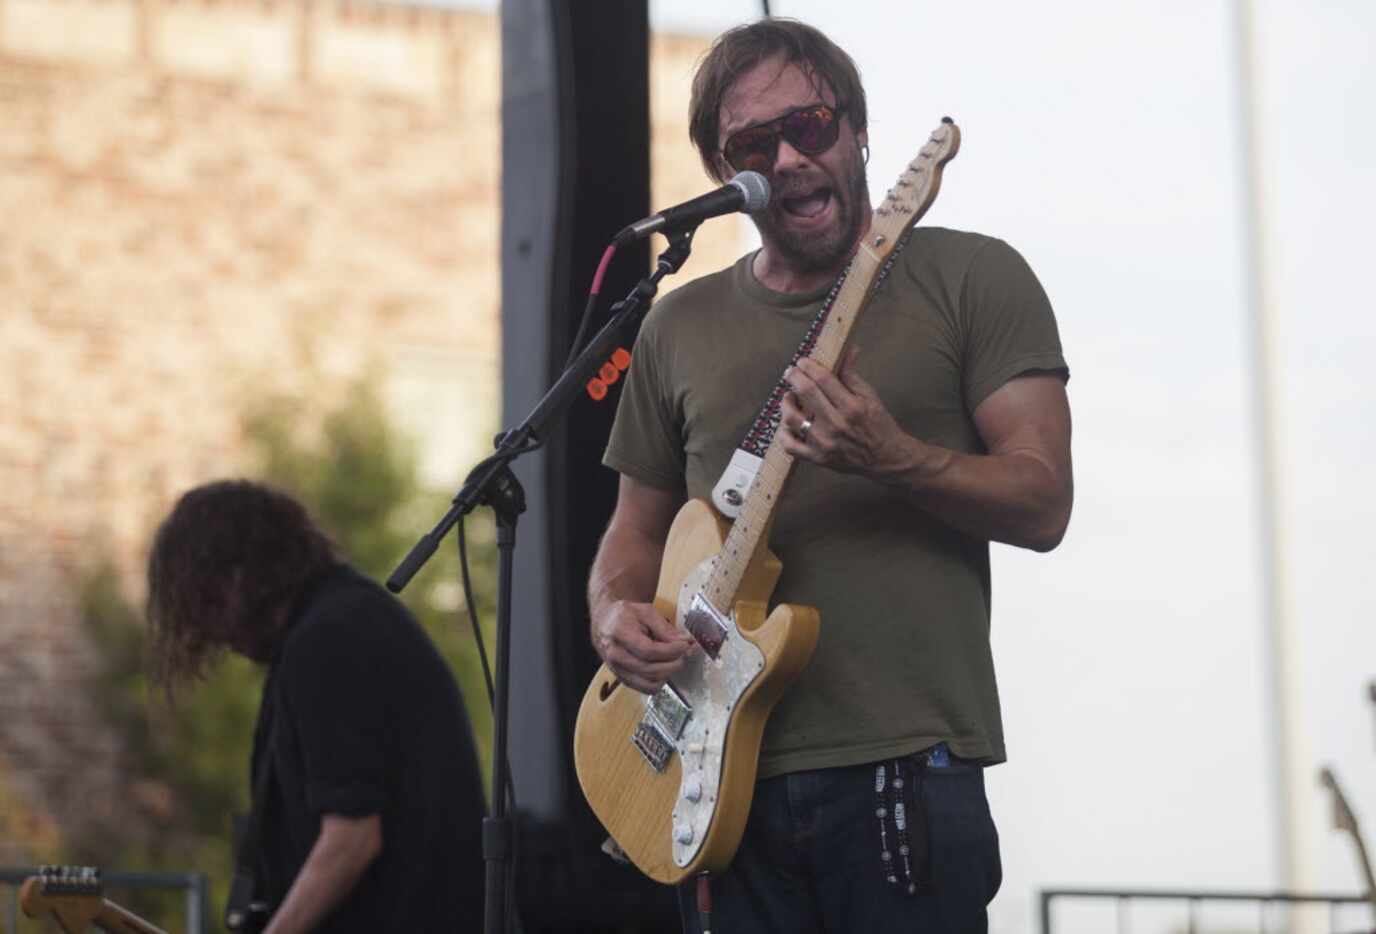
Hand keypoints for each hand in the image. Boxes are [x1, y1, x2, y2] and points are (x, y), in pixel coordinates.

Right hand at [592, 599, 694, 693]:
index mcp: (620, 634)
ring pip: (649, 683)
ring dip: (668, 674)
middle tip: (684, 653)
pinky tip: (664, 669)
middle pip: (650, 670)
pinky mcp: (622, 679)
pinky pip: (645, 689)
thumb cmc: (624, 616)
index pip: (649, 651)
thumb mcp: (645, 612)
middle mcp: (615, 655)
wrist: (605, 623)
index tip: (684, 645)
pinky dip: (659, 682)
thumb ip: (665, 628)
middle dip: (673, 663)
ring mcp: (617, 670)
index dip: (671, 651)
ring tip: (674, 660)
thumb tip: (684, 641)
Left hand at [778, 352, 923, 480]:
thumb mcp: (870, 396)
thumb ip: (852, 374)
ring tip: (789, 397)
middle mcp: (836, 424)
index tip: (803, 362)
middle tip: (791, 373)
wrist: (886, 458)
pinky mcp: (817, 458)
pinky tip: (788, 424)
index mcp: (851, 406)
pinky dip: (783, 433)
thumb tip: (847, 349)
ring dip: (786, 403)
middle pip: (806, 392)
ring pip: (792, 418)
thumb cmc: (879, 425)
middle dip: (794, 377)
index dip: (808, 366)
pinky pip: (790, 446)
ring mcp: (824, 443)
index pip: (822, 378)